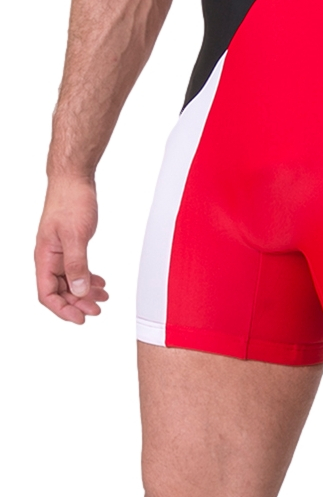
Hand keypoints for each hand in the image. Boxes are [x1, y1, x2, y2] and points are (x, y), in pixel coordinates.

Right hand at [35, 176, 108, 322]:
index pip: (47, 294)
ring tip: (102, 298)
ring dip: (84, 292)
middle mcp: (49, 256)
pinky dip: (87, 277)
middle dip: (77, 303)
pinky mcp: (69, 243)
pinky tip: (99, 282)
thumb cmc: (70, 201)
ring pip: (69, 280)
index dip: (63, 309)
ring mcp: (59, 250)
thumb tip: (78, 291)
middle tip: (97, 310)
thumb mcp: (75, 235)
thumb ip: (76, 264)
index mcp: (45, 257)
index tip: (80, 317)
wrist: (73, 178)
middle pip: (59, 290)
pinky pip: (75, 267)